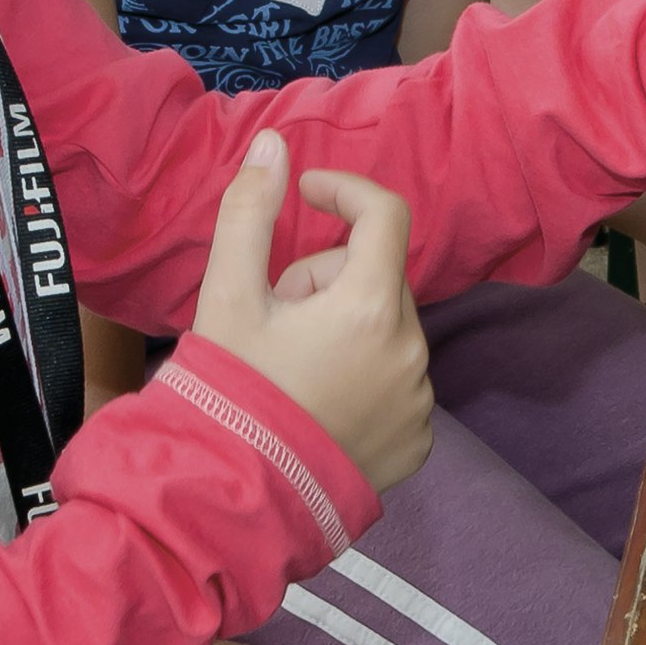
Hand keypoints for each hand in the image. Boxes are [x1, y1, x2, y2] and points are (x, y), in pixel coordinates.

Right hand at [190, 129, 434, 489]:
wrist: (233, 500)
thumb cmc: (228, 393)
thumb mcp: (226, 296)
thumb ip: (250, 211)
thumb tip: (273, 144)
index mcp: (369, 307)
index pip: (384, 213)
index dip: (345, 191)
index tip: (308, 196)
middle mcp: (410, 352)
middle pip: (378, 276)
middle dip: (329, 278)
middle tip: (275, 312)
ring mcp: (418, 402)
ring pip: (389, 329)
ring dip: (347, 328)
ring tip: (291, 366)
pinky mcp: (417, 442)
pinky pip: (399, 383)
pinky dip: (366, 379)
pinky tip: (317, 404)